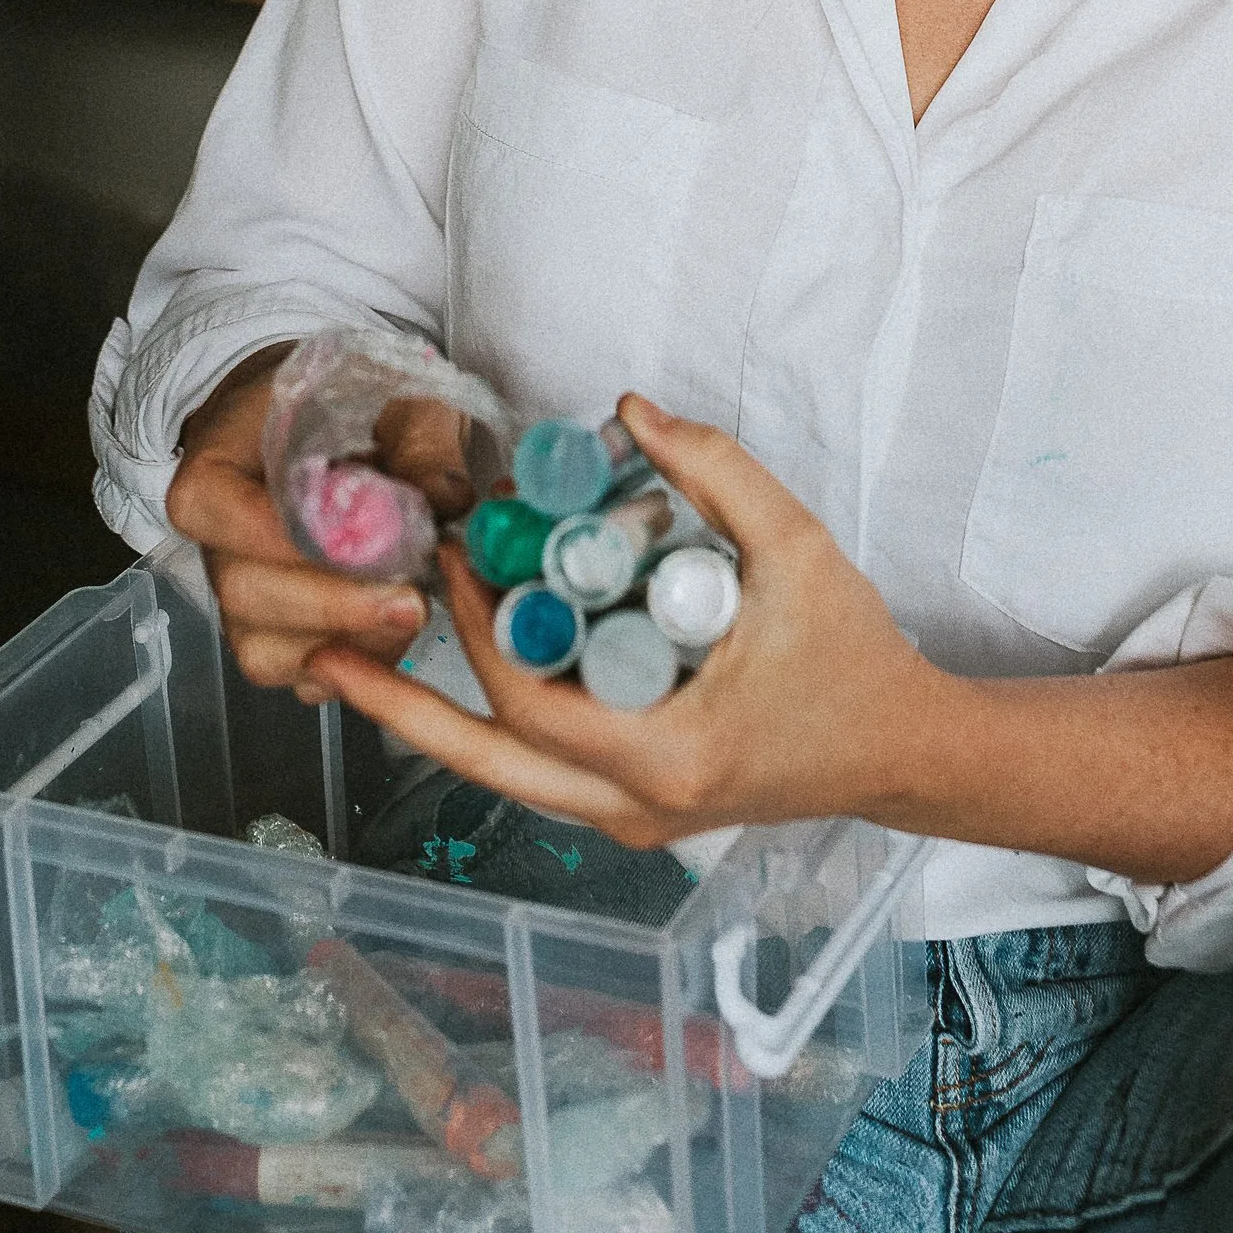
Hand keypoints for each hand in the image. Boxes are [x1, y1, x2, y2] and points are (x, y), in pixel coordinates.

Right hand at [165, 346, 474, 702]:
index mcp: (218, 466)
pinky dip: (348, 666)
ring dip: (345, 641)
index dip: (276, 533)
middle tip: (409, 598)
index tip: (353, 536)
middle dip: (332, 603)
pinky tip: (397, 631)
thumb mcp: (394, 393)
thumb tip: (445, 494)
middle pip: (245, 591)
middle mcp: (217, 541)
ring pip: (266, 647)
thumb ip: (418, 438)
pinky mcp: (277, 635)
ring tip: (414, 611)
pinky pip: (297, 674)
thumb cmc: (354, 401)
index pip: (213, 507)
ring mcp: (243, 595)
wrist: (333, 420)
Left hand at [311, 392, 949, 844]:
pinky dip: (490, 723)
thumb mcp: (798, 549)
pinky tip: (452, 673)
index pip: (534, 706)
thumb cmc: (854, 655)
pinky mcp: (635, 810)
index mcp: (671, 759)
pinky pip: (539, 773)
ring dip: (436, 718)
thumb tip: (627, 409)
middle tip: (330, 649)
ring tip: (356, 666)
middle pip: (489, 768)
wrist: (902, 750)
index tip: (456, 556)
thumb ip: (716, 472)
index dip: (481, 631)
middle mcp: (638, 811)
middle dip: (404, 707)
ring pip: (504, 780)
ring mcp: (633, 823)